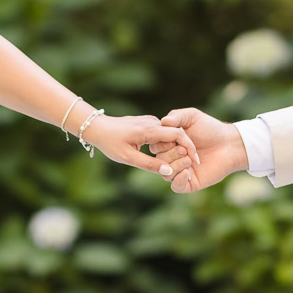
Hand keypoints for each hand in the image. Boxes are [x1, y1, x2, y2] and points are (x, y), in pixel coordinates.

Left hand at [84, 112, 199, 178]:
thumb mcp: (128, 158)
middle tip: (191, 163)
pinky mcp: (147, 122)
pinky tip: (168, 154)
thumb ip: (150, 165)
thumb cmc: (110, 143)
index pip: (178, 135)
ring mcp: (150, 121)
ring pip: (170, 133)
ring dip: (176, 146)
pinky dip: (168, 143)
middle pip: (177, 134)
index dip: (189, 148)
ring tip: (181, 161)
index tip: (196, 161)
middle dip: (186, 148)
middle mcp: (152, 122)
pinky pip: (162, 133)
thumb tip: (169, 172)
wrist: (97, 127)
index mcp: (150, 130)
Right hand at [153, 107, 247, 193]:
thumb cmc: (211, 129)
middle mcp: (172, 158)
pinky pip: (176, 187)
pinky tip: (188, 172)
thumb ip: (175, 116)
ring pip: (165, 173)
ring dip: (176, 165)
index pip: (155, 146)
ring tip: (190, 159)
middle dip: (171, 154)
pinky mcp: (190, 183)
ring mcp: (180, 171)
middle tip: (185, 150)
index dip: (163, 143)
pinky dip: (178, 179)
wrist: (229, 143)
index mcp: (169, 144)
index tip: (176, 138)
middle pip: (158, 161)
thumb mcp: (191, 116)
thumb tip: (162, 122)